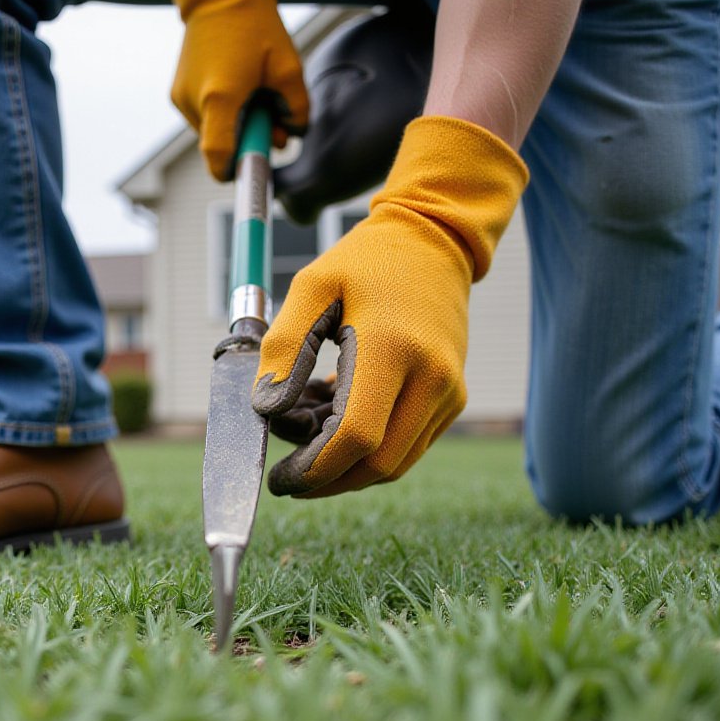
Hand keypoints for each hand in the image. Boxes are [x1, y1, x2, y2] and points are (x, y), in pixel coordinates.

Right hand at [154, 0, 308, 180]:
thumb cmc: (254, 24)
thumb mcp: (288, 66)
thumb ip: (296, 108)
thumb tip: (293, 133)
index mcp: (221, 97)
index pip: (219, 156)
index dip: (237, 172)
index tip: (253, 173)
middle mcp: (193, 101)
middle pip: (221, 146)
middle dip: (247, 141)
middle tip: (271, 119)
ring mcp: (181, 97)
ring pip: (213, 133)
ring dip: (235, 126)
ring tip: (253, 95)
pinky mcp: (177, 92)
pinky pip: (204, 118)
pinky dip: (222, 114)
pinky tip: (236, 88)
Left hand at [251, 116, 527, 497]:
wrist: (434, 241)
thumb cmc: (365, 262)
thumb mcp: (311, 287)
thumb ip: (283, 348)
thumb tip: (266, 410)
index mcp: (393, 348)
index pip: (355, 436)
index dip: (314, 469)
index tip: (280, 479)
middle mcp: (432, 377)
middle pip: (377, 464)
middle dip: (327, 480)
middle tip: (288, 473)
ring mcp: (449, 392)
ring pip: (395, 463)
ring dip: (346, 466)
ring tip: (309, 429)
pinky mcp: (453, 399)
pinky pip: (407, 446)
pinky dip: (368, 448)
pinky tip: (336, 415)